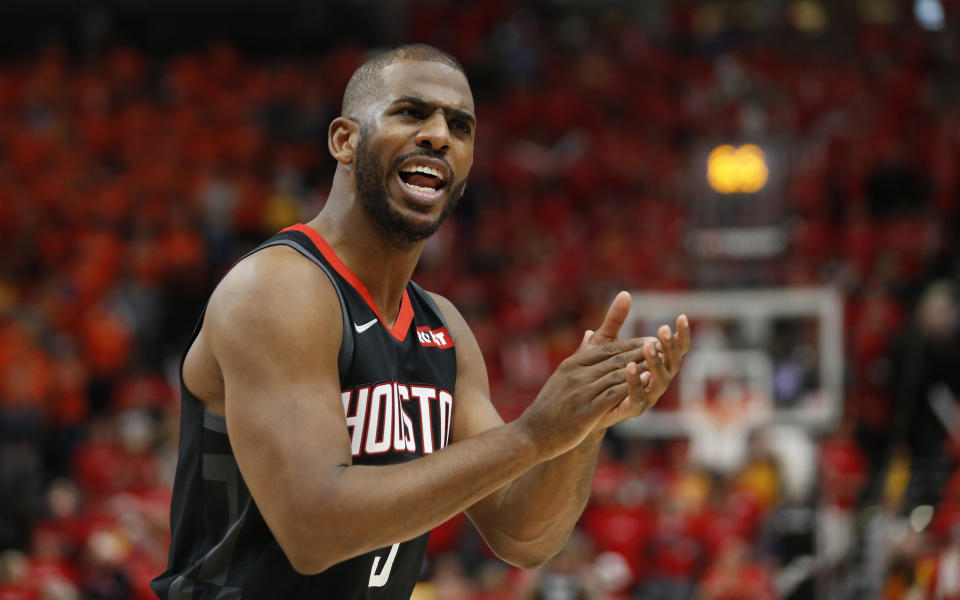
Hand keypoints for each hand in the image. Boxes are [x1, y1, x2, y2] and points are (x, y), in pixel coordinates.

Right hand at [517, 335, 652, 459]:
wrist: (532, 434)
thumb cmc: (549, 407)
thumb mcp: (562, 376)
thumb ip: (580, 354)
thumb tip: (590, 332)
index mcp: (572, 364)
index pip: (606, 349)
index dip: (630, 344)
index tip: (650, 340)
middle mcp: (576, 374)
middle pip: (614, 359)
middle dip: (640, 351)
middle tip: (661, 344)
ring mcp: (581, 392)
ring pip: (617, 374)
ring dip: (641, 366)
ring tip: (660, 361)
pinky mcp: (586, 411)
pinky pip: (613, 394)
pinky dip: (631, 386)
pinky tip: (647, 382)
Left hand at [581, 291, 691, 428]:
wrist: (580, 406)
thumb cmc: (597, 371)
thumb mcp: (605, 342)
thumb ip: (615, 321)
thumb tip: (624, 293)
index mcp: (654, 365)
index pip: (675, 349)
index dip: (681, 335)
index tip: (681, 317)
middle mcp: (656, 381)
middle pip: (674, 364)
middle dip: (670, 347)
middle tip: (663, 330)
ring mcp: (646, 396)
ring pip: (660, 381)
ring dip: (656, 362)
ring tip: (649, 345)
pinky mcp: (631, 409)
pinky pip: (638, 396)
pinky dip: (636, 381)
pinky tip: (631, 366)